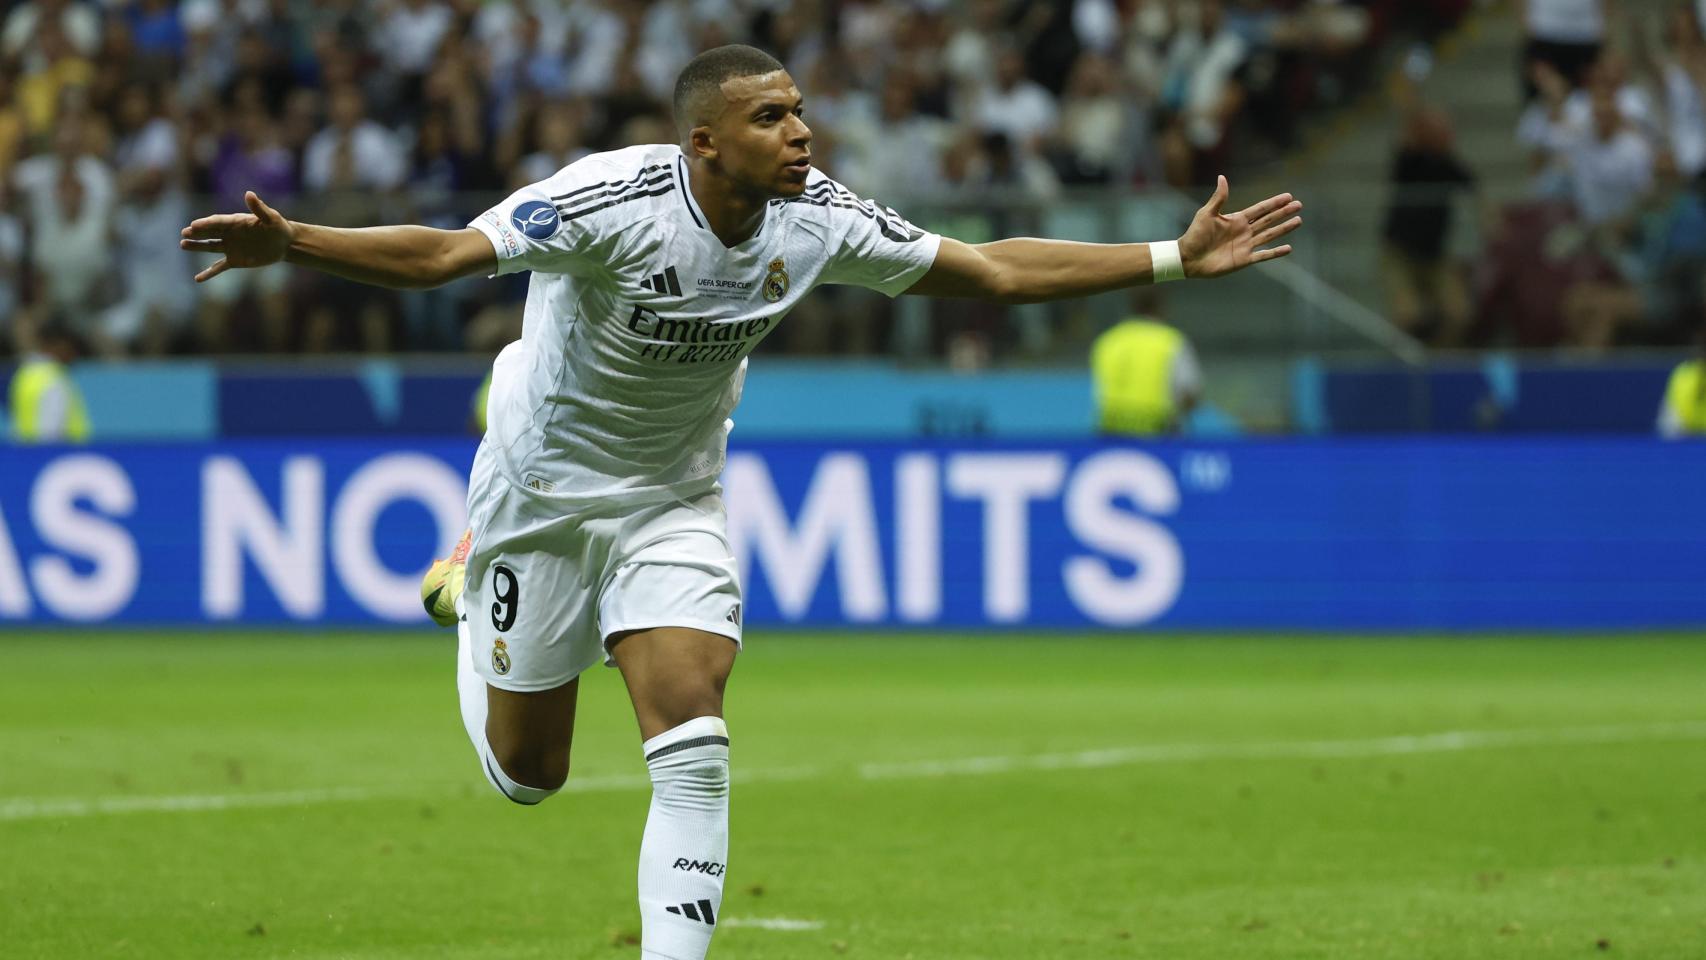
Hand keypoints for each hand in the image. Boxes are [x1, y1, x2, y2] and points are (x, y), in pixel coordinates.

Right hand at [179, 191, 294, 282]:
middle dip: (197, 233)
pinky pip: (219, 267)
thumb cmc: (278, 227)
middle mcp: (229, 234)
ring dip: (197, 247)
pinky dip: (209, 273)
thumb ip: (259, 208)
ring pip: (210, 247)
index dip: (206, 223)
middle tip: (184, 233)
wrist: (285, 243)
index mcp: (235, 222)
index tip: (193, 225)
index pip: (217, 222)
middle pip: (209, 233)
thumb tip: (249, 194)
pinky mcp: (235, 260)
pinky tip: (198, 279)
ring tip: (183, 245)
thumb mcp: (271, 218)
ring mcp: (230, 247)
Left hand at [1178, 176, 1301, 278]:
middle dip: (1283, 213)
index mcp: (1237, 219)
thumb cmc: (1195, 234)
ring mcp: (1245, 245)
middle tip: (1299, 205)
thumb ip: (1219, 198)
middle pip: (1269, 220)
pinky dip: (1275, 253)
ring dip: (1284, 229)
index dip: (1274, 203)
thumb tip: (1222, 177)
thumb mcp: (1207, 213)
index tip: (1288, 196)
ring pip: (1270, 235)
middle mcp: (1244, 231)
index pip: (1260, 209)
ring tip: (1298, 221)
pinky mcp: (1244, 259)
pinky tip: (1288, 248)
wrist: (1188, 257)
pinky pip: (1263, 255)